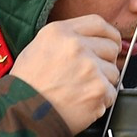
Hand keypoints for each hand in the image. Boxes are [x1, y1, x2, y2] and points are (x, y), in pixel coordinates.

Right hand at [10, 14, 123, 133]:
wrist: (22, 112)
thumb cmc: (28, 85)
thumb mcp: (39, 47)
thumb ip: (66, 40)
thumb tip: (93, 42)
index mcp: (60, 32)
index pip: (98, 23)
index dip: (109, 35)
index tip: (112, 43)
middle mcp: (76, 46)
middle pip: (111, 48)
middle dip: (105, 61)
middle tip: (90, 75)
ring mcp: (90, 67)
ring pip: (113, 72)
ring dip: (103, 83)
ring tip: (80, 91)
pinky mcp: (99, 89)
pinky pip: (112, 93)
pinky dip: (101, 101)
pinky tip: (83, 103)